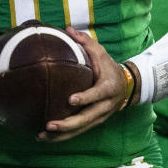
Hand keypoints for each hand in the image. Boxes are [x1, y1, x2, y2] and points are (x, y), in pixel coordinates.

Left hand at [38, 27, 127, 141]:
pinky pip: (78, 132)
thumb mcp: (102, 53)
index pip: (97, 94)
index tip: (71, 99)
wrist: (126, 86)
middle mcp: (105, 106)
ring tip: (42, 135)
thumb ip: (86, 42)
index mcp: (108, 87)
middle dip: (68, 124)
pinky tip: (45, 137)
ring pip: (81, 129)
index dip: (86, 98)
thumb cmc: (108, 67)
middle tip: (49, 124)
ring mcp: (99, 117)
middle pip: (87, 118)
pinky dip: (62, 137)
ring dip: (62, 135)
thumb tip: (68, 29)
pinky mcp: (93, 123)